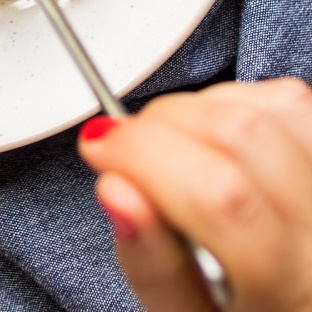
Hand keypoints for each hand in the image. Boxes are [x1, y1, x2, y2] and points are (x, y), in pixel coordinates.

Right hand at [78, 79, 311, 311]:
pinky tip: (220, 136)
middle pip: (241, 134)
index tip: (101, 149)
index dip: (146, 155)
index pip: (220, 196)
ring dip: (202, 107)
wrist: (298, 305)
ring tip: (176, 145)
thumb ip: (154, 268)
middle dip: (161, 123)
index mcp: (289, 290)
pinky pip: (293, 101)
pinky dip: (241, 101)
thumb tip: (116, 190)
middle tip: (129, 149)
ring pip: (272, 105)